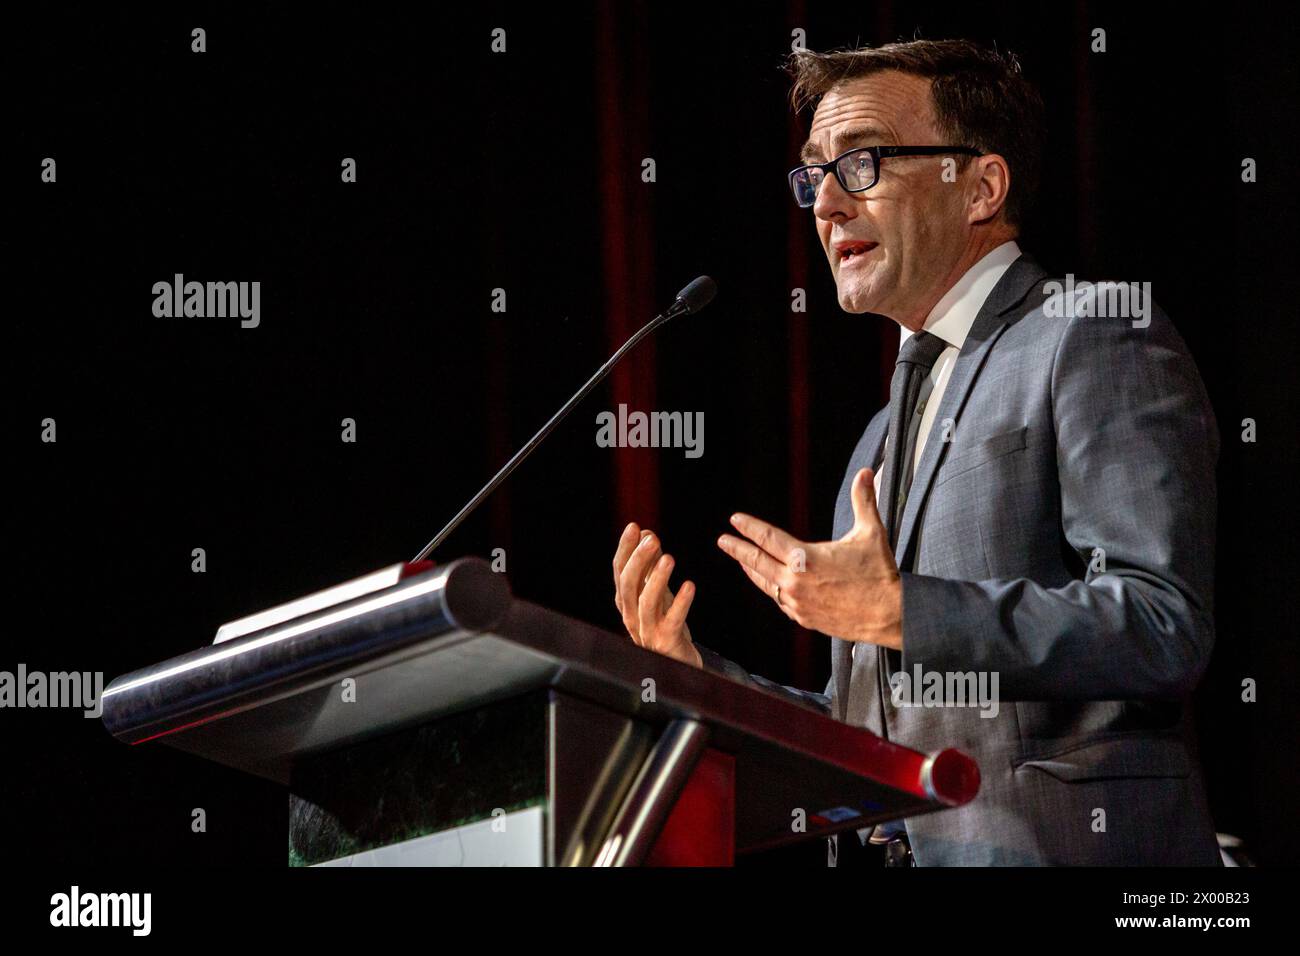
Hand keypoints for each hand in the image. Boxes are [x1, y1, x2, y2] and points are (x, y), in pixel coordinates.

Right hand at [612, 522, 702, 668]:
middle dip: (638, 560)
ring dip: (657, 579)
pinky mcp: (667, 641)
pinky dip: (681, 602)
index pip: (619, 571)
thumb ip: (650, 567)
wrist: (678, 664)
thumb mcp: (657, 592)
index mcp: (626, 602)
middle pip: (628, 585)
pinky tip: (690, 586)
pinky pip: (672, 620)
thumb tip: (646, 534)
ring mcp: (647, 630)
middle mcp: (631, 616)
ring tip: (669, 558)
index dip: (625, 549)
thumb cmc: (665, 623)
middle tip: (651, 538)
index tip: (634, 527)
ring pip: (646, 602)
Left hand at [715, 467, 902, 649]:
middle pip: (756, 563)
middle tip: (723, 541)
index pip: (767, 539)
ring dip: (753, 571)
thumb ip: (863, 500)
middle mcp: (796, 582)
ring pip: (766, 585)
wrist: (889, 615)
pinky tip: (772, 584)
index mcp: (805, 559)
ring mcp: (798, 603)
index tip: (735, 520)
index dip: (749, 527)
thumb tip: (864, 473)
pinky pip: (781, 602)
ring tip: (743, 562)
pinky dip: (774, 590)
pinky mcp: (805, 619)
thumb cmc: (880, 575)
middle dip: (737, 550)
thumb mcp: (870, 533)